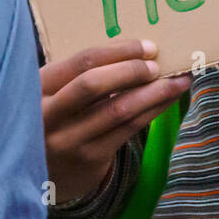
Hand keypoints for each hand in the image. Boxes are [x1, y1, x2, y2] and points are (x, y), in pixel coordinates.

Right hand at [41, 40, 190, 206]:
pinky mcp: (90, 159)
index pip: (81, 62)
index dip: (119, 51)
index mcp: (38, 88)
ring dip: (154, 92)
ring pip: (118, 109)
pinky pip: (128, 129)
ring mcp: (68, 140)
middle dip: (132, 70)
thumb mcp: (54, 92)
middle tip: (158, 65)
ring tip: (179, 80)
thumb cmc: (58, 119)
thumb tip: (138, 51)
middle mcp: (48, 115)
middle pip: (93, 84)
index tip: (147, 47)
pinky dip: (153, 111)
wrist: (46, 172)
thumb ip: (79, 74)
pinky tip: (167, 100)